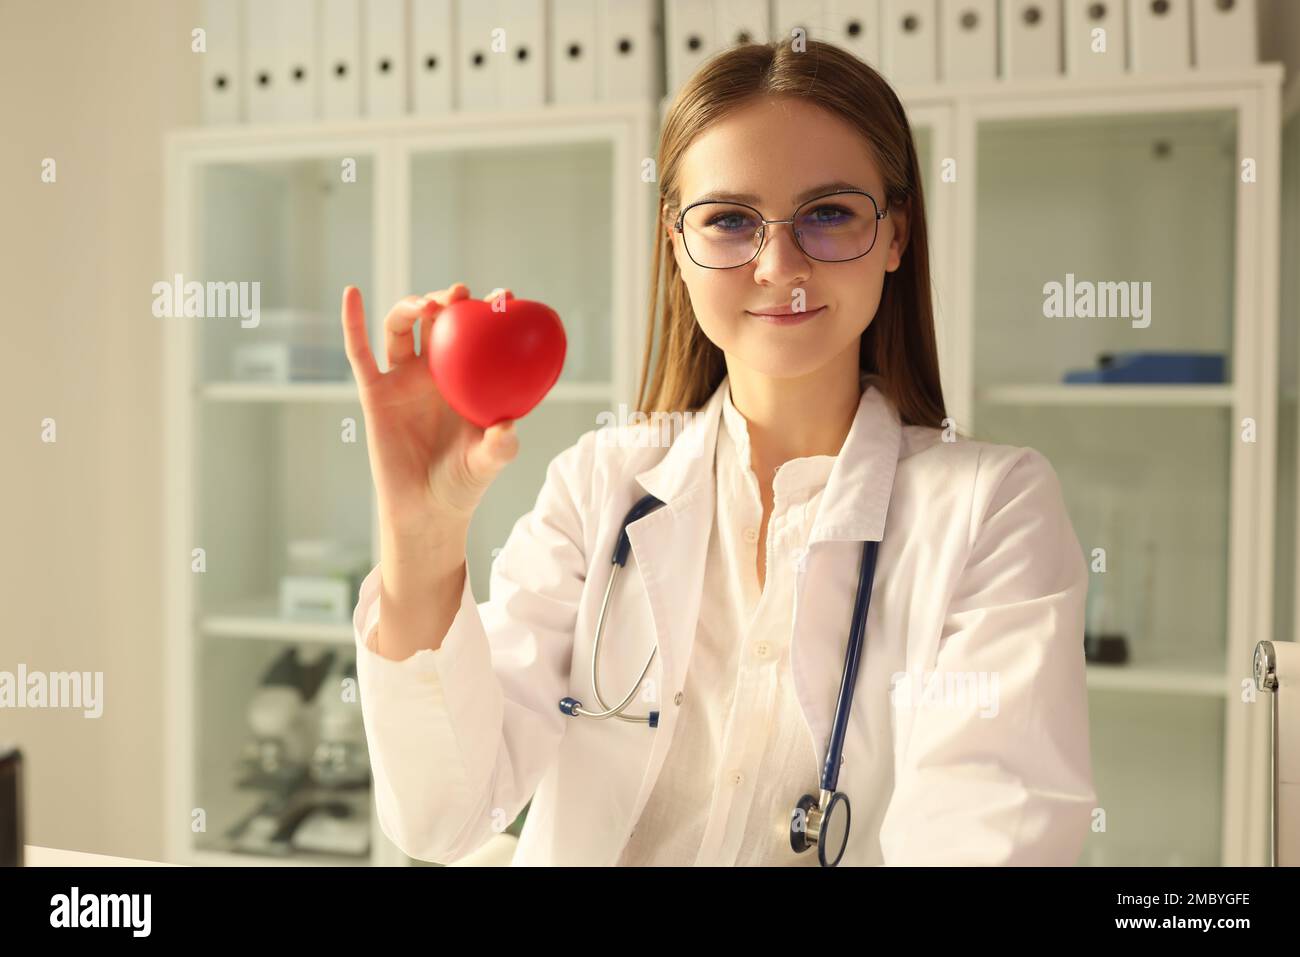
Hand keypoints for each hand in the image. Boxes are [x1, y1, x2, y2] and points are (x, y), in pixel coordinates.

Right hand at [341, 284, 520, 532]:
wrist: (425, 509)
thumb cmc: (462, 484)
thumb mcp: (488, 463)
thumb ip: (500, 446)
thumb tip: (507, 426)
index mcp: (466, 379)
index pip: (478, 336)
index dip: (489, 312)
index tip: (505, 296)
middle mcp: (435, 374)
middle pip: (438, 321)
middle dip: (449, 300)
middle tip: (460, 294)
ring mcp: (403, 380)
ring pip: (402, 328)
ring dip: (412, 307)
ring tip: (428, 305)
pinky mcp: (375, 393)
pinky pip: (360, 353)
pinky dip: (353, 321)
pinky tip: (353, 293)